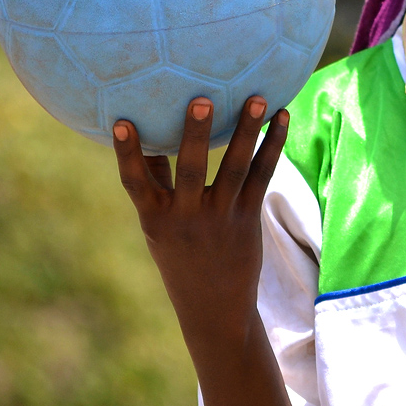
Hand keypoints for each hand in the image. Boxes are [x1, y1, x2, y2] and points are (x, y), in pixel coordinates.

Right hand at [111, 95, 288, 340]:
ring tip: (257, 97)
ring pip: (234, 168)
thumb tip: (147, 132)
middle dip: (196, 135)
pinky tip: (282, 117)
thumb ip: (155, 182)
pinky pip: (261, 175)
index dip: (127, 154)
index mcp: (156, 218)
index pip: (135, 182)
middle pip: (191, 170)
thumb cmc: (180, 257)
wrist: (213, 307)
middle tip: (202, 99)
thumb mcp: (158, 227)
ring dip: (247, 131)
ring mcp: (220, 217)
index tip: (122, 122)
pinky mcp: (248, 218)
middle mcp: (187, 217)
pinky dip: (273, 145)